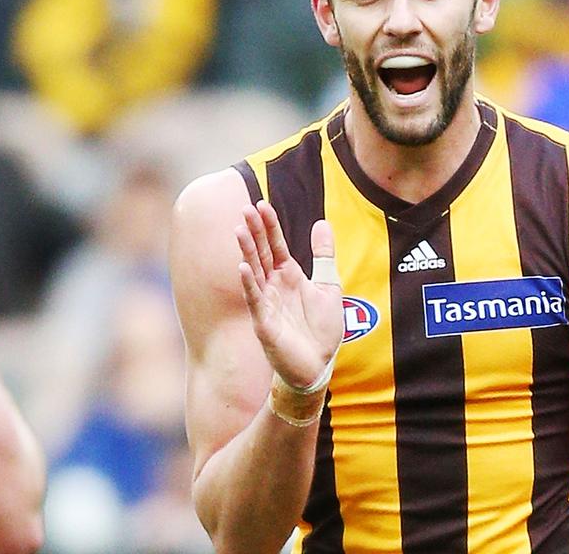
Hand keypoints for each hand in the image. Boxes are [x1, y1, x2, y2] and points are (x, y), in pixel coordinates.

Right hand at [235, 201, 342, 389]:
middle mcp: (273, 286)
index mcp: (288, 275)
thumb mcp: (329, 286)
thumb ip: (323, 255)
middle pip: (261, 253)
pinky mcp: (264, 322)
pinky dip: (248, 283)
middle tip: (245, 208)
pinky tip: (242, 267)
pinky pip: (255, 299)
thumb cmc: (321, 329)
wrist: (318, 365)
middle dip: (254, 231)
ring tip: (239, 230)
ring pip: (253, 271)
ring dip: (246, 251)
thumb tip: (322, 222)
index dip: (269, 225)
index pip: (275, 244)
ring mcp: (266, 303)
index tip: (262, 204)